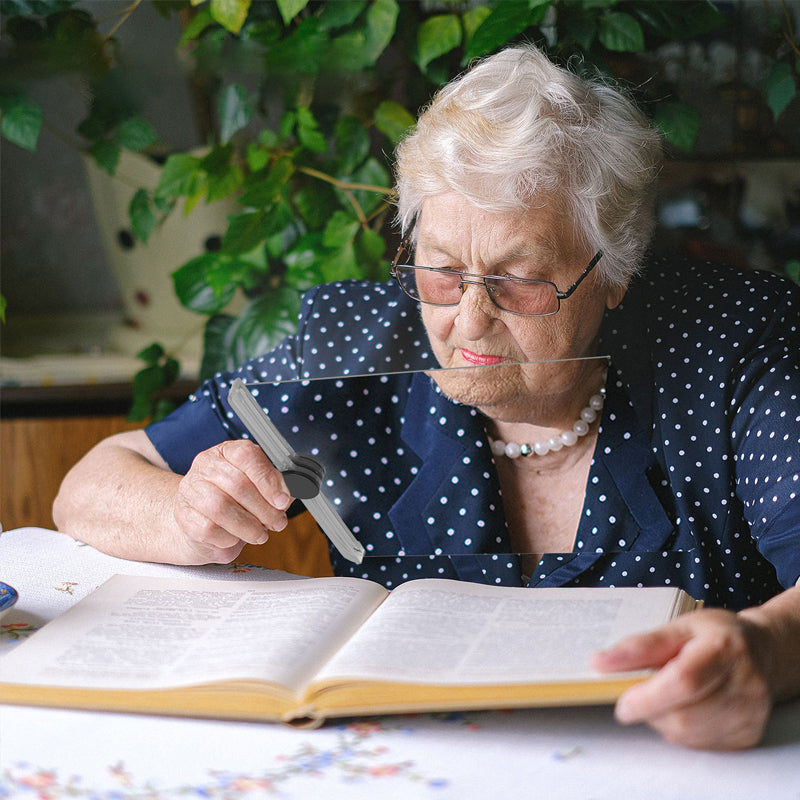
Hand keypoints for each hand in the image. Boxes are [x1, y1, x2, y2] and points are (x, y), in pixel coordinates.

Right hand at [171, 439, 292, 563]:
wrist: (199, 521)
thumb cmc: (234, 501)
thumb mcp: (257, 488)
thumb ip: (276, 487)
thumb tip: (293, 492)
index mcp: (227, 452)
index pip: (247, 455)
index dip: (268, 478)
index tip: (283, 500)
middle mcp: (206, 466)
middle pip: (237, 484)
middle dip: (264, 508)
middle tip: (277, 522)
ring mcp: (191, 490)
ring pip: (221, 507)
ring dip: (248, 526)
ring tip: (260, 534)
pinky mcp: (184, 516)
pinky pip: (209, 529)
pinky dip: (230, 537)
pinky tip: (236, 537)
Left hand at [591, 608, 772, 749]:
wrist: (762, 652)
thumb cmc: (714, 635)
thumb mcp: (677, 627)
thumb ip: (639, 646)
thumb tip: (599, 662)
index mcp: (724, 649)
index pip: (683, 681)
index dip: (647, 697)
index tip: (621, 703)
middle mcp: (744, 684)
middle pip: (684, 715)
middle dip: (650, 709)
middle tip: (639, 693)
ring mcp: (749, 713)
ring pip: (688, 734)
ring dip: (663, 720)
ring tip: (664, 696)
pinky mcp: (747, 735)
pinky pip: (699, 744)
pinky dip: (681, 731)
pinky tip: (685, 708)